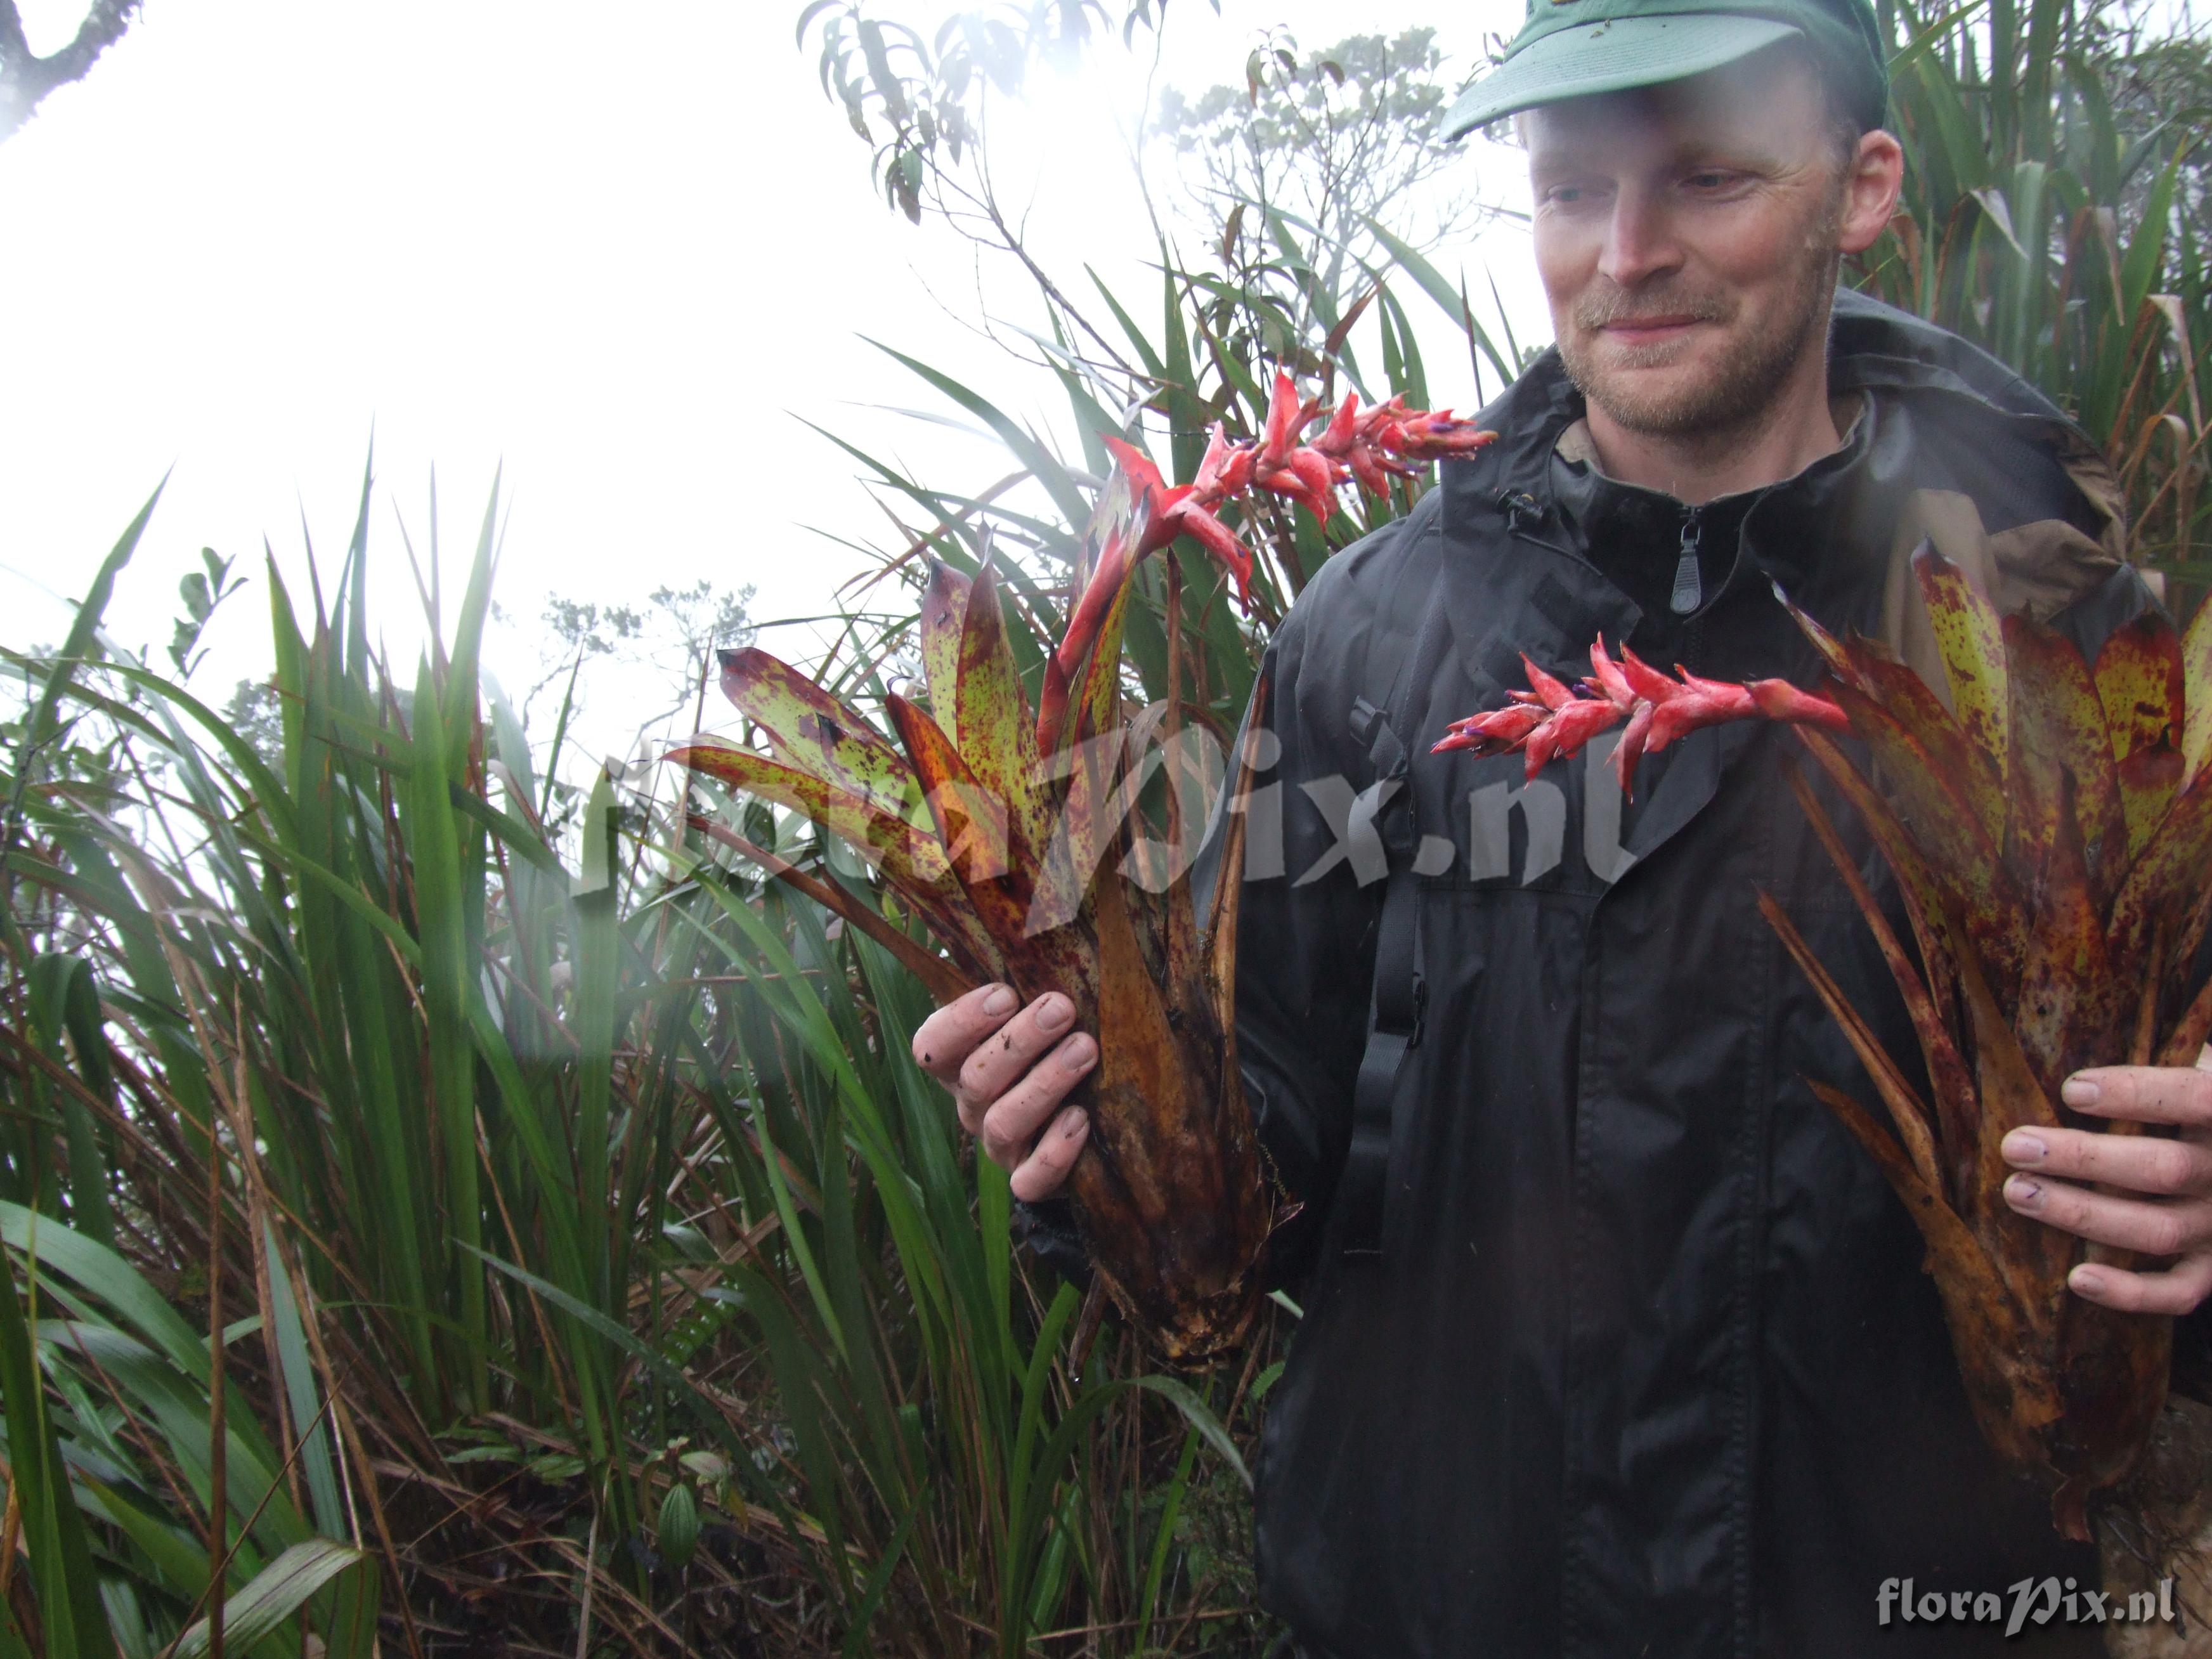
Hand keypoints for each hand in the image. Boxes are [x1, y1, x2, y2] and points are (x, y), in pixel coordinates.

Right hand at [911, 983, 1095, 1201]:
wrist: (1087, 1114)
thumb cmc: (1055, 1039)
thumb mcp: (1036, 1006)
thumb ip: (1032, 974)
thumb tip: (1049, 916)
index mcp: (960, 1061)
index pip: (932, 1045)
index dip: (962, 1021)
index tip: (1005, 993)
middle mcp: (972, 1103)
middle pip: (975, 1079)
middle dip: (1019, 1042)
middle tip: (1061, 1008)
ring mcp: (999, 1145)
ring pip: (1004, 1122)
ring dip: (1045, 1083)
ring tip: (1086, 1049)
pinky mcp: (1028, 1178)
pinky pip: (1030, 1179)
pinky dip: (1054, 1152)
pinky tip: (1082, 1119)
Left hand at [1999, 1046, 2211, 1314]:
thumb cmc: (2198, 1113)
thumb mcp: (2198, 1075)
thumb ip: (2170, 1060)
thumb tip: (2090, 1035)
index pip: (2193, 1099)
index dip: (2136, 1094)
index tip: (2070, 1090)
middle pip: (2161, 1170)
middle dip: (2083, 1158)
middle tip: (2015, 1146)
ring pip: (2157, 1229)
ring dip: (2082, 1214)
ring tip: (2017, 1192)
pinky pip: (2178, 1293)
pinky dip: (2131, 1293)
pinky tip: (2077, 1277)